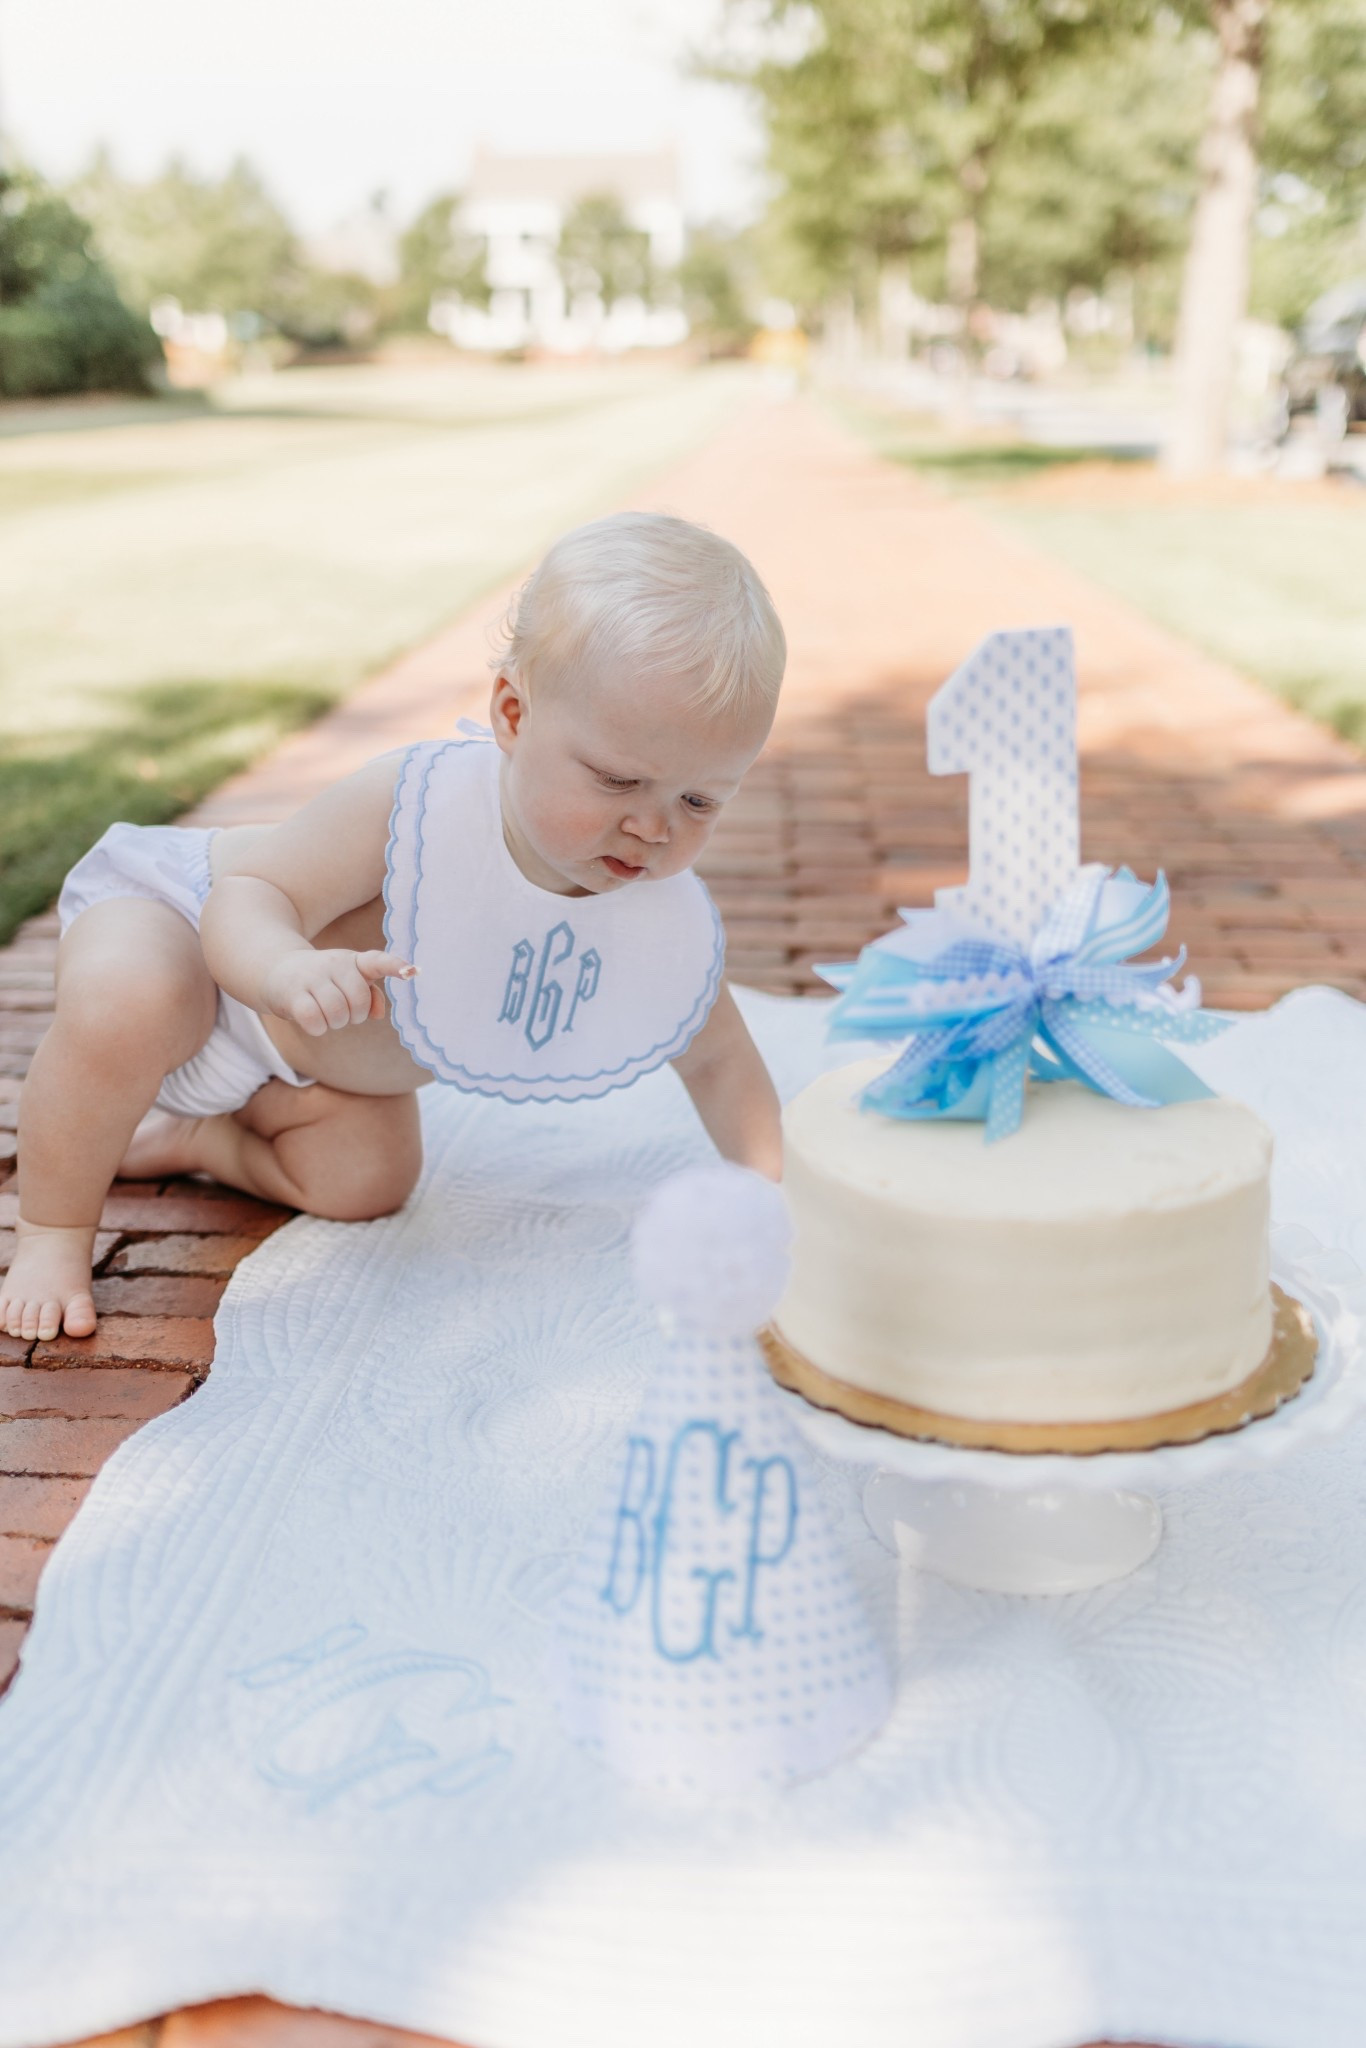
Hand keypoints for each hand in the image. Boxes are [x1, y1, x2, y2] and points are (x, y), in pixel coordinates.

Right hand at [260, 948, 414, 1036]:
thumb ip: (369, 994)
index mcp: (352, 961)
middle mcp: (334, 964)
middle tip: (341, 1010)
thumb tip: (378, 1014)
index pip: (377, 961)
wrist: (275, 969)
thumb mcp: (347, 980)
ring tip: (325, 1013)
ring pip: (338, 1014)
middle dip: (354, 1016)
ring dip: (334, 1023)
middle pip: (359, 1003)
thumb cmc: (321, 980)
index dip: (395, 966)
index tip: (412, 972)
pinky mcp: (293, 994)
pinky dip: (317, 1028)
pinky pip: (315, 1021)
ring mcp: (312, 978)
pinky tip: (310, 1019)